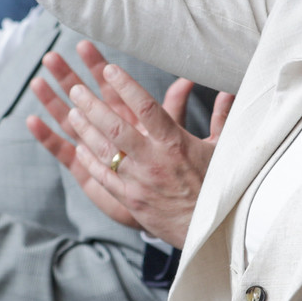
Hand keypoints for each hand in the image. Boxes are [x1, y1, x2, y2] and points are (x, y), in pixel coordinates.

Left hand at [25, 41, 232, 247]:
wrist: (212, 231)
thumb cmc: (219, 188)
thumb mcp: (223, 150)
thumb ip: (222, 118)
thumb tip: (229, 92)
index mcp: (175, 144)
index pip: (147, 108)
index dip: (126, 86)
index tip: (111, 69)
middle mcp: (154, 160)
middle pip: (116, 127)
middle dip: (93, 106)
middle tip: (77, 89)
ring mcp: (139, 182)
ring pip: (105, 151)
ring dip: (85, 129)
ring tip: (72, 111)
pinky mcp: (131, 200)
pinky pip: (104, 177)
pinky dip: (90, 160)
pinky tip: (80, 147)